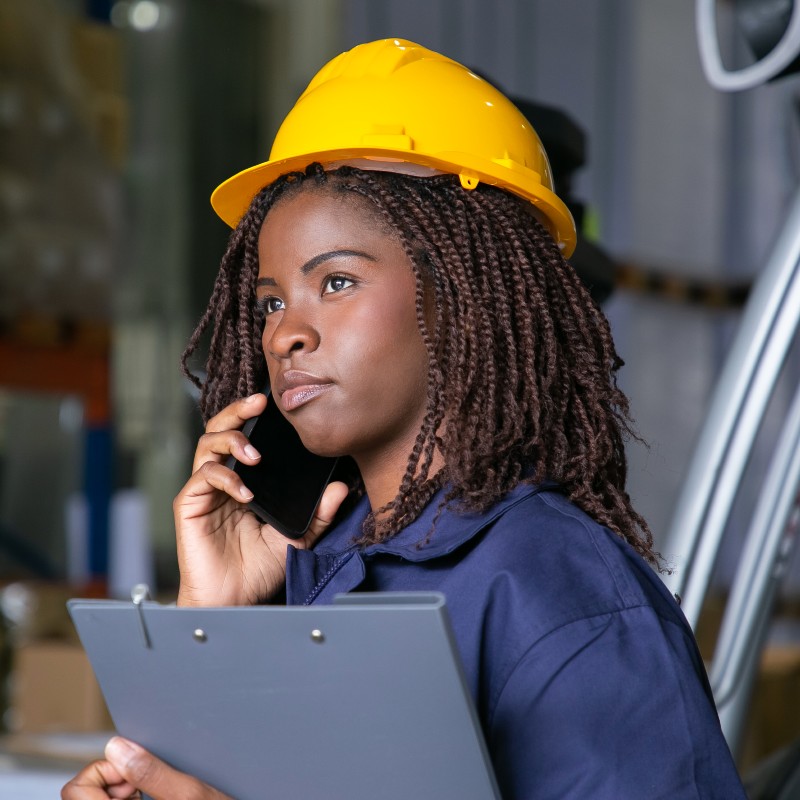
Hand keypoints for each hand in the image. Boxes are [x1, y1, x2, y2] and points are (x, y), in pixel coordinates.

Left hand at [61, 736, 230, 798]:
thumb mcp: (190, 793)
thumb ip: (151, 771)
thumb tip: (116, 746)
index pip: (76, 791)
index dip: (104, 771)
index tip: (134, 769)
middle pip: (83, 793)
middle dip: (114, 779)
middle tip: (144, 782)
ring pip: (100, 798)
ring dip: (122, 789)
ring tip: (151, 792)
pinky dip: (130, 797)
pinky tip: (154, 798)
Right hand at [173, 392, 348, 606]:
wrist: (234, 602)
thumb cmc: (258, 570)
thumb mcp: (297, 538)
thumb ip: (318, 514)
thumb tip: (342, 487)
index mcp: (243, 481)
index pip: (244, 437)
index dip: (254, 417)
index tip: (274, 403)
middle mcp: (221, 480)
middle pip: (220, 430)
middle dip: (237, 411)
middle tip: (258, 403)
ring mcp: (203, 491)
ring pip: (206, 444)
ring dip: (232, 441)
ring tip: (255, 455)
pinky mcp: (189, 506)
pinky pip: (203, 478)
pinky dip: (226, 478)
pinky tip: (246, 493)